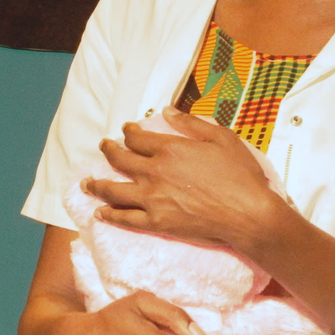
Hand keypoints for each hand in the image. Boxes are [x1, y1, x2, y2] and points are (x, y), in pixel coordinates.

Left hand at [85, 110, 286, 249]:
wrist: (247, 214)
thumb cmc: (240, 175)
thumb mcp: (221, 138)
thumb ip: (191, 124)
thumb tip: (166, 112)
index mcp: (170, 149)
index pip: (138, 139)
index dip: (129, 133)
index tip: (126, 131)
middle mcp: (155, 172)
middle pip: (120, 160)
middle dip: (108, 151)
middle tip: (103, 146)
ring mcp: (152, 199)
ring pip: (114, 190)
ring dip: (96, 185)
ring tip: (86, 183)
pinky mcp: (156, 223)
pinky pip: (125, 219)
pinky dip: (110, 215)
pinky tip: (101, 212)